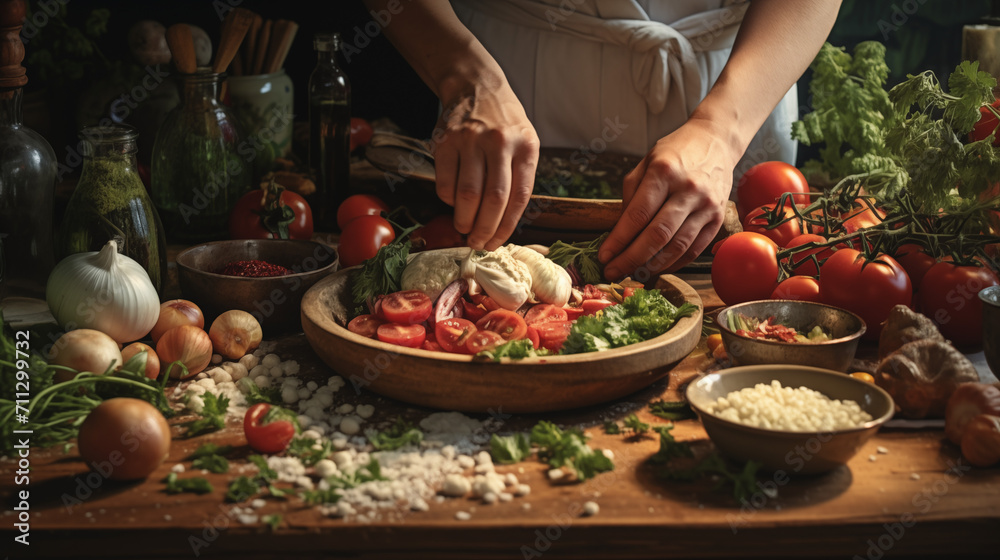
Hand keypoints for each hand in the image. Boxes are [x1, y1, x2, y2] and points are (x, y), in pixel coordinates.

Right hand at [432, 86, 539, 250]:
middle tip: (477, 242)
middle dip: (484, 229)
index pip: (519, 197)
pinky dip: (448, 200)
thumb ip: (520, 177)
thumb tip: (503, 223)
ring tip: (464, 228)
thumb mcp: (525, 143)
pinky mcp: (445, 141)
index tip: (496, 242)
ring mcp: (470, 140)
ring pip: (467, 195)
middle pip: (493, 199)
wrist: (476, 87)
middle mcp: (499, 142)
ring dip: (464, 219)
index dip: (506, 226)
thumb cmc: (505, 124)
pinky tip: (453, 202)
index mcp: (525, 146)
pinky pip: (445, 182)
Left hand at [598, 119, 739, 279]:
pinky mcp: (718, 218)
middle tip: (613, 272)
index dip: (618, 240)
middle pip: (657, 235)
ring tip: (633, 274)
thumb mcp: (645, 163)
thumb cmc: (676, 153)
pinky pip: (694, 249)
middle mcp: (688, 190)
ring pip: (677, 246)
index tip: (604, 256)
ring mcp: (706, 205)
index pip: (637, 214)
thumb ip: (630, 195)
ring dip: (652, 266)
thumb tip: (620, 233)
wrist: (716, 141)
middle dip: (631, 259)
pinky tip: (657, 268)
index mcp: (664, 172)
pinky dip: (674, 263)